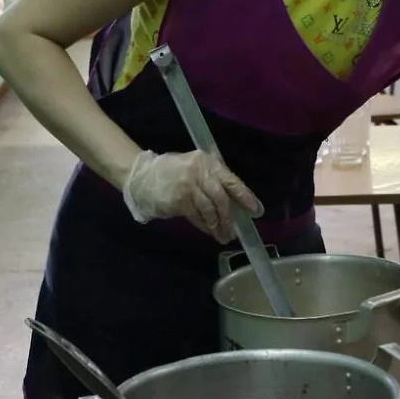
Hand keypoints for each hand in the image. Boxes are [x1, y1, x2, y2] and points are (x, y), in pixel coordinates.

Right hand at [121, 149, 262, 241]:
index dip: (245, 197)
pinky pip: (196, 217)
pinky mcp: (178, 200)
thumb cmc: (174, 172)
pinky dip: (204, 226)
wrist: (143, 177)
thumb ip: (214, 180)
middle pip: (221, 198)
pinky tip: (209, 231)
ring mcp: (188, 186)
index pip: (231, 180)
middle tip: (235, 231)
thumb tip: (236, 202)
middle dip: (230, 217)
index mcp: (208, 162)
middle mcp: (199, 172)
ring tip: (223, 236)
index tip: (256, 210)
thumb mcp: (196, 167)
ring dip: (218, 226)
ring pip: (209, 210)